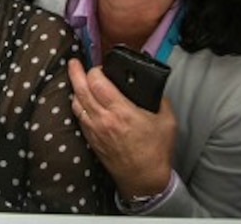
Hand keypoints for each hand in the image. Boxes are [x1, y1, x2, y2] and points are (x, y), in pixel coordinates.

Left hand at [68, 58, 175, 198]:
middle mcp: (103, 119)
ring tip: (76, 78)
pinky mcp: (90, 138)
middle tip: (73, 62)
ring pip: (76, 102)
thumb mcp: (167, 121)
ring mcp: (94, 129)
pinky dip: (77, 104)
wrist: (144, 178)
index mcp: (121, 112)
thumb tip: (151, 86)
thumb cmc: (155, 151)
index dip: (95, 70)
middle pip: (81, 89)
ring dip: (75, 88)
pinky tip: (80, 99)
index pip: (97, 83)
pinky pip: (78, 116)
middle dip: (75, 72)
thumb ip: (159, 99)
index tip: (101, 67)